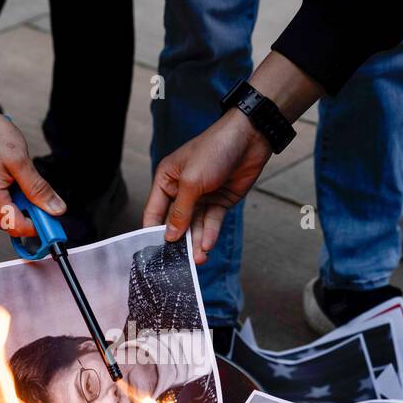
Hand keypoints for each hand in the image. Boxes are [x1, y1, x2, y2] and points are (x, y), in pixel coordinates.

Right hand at [0, 89, 64, 238]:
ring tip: (16, 178)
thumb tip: (55, 209)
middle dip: (26, 212)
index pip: (17, 226)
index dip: (38, 225)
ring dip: (15, 204)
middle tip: (36, 191)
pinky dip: (4, 197)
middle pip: (9, 223)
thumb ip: (38, 188)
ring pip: (1, 215)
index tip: (52, 216)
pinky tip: (5, 178)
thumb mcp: (20, 159)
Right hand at [143, 111, 271, 261]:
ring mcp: (202, 197)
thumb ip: (180, 211)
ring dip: (196, 242)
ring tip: (198, 260)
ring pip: (195, 226)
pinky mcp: (220, 202)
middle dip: (178, 242)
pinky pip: (211, 222)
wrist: (249, 139)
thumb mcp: (192, 181)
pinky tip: (207, 246)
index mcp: (167, 180)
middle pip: (176, 223)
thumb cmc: (214, 150)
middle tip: (179, 264)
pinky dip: (209, 234)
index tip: (153, 254)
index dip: (153, 232)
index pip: (154, 212)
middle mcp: (182, 190)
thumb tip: (169, 236)